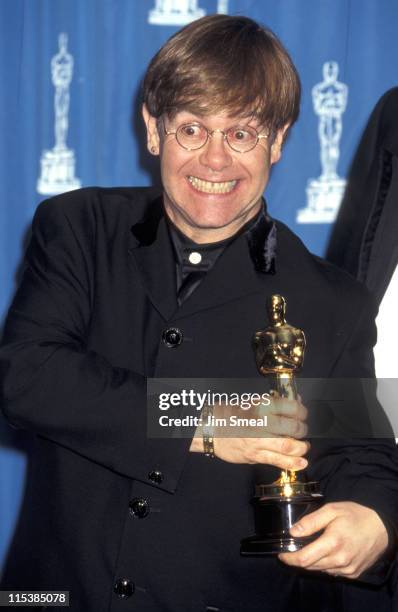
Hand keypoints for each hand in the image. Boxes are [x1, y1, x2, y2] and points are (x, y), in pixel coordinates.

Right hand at [190, 395, 309, 470]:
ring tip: (303, 446)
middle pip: (293, 427)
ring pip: (288, 446)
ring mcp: (258, 440)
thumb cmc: (232, 415)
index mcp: (262, 406)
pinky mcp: (255, 455)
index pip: (291, 407)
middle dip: (303, 430)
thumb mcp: (252, 403)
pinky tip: (301, 463)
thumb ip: (275, 404)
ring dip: (301, 447)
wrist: (212, 429)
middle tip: (302, 431)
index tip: (302, 414)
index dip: (302, 411)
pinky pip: (278, 460)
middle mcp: (262, 422)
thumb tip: (297, 401)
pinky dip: (293, 463)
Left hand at [279, 501, 388, 577]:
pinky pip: (332, 572)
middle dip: (299, 559)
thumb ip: (311, 521)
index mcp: (332, 543)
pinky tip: (327, 552)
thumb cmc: (355, 515)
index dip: (289, 559)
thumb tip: (293, 531)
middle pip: (310, 566)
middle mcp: (340, 560)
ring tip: (311, 548)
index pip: (304, 559)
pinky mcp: (353, 573)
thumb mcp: (332, 510)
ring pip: (321, 570)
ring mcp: (347, 569)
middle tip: (293, 548)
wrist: (381, 527)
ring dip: (312, 562)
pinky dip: (325, 564)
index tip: (281, 554)